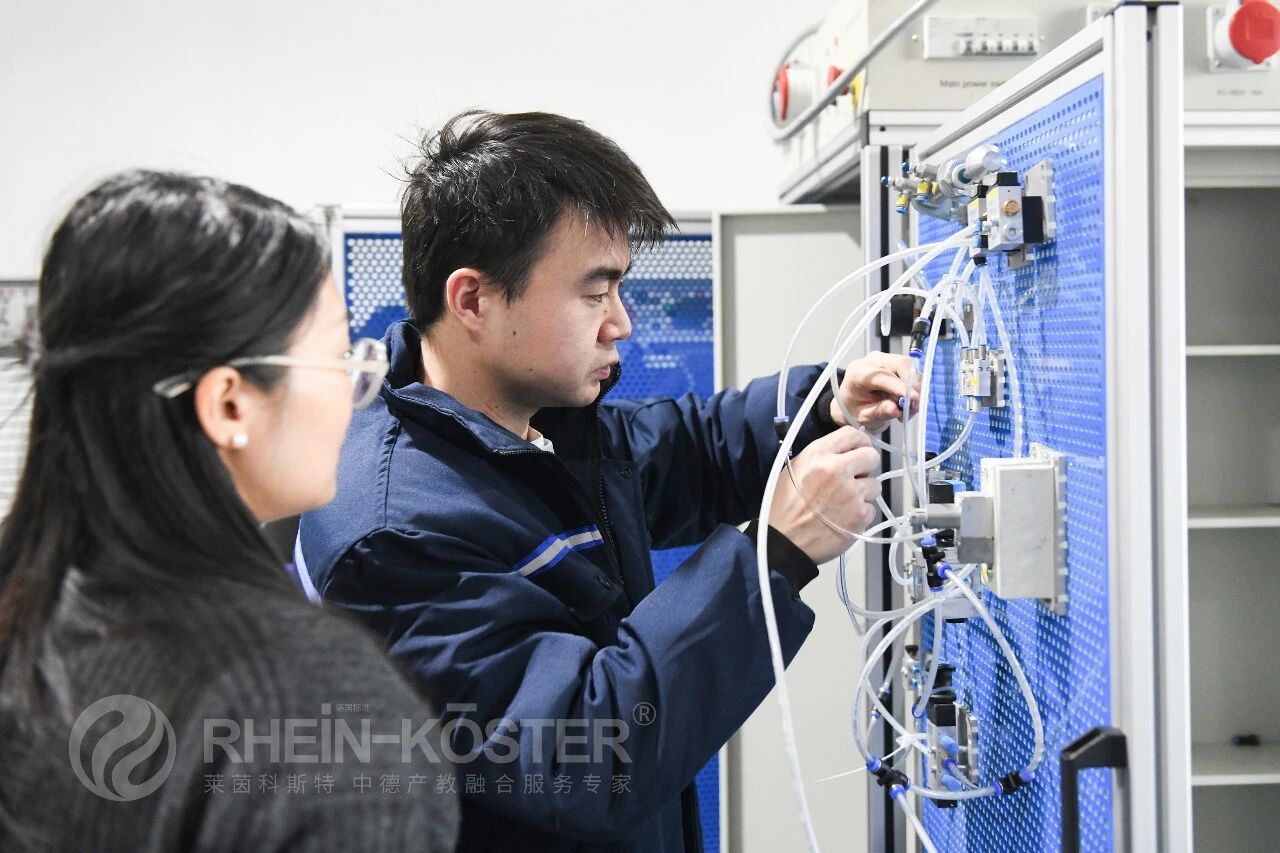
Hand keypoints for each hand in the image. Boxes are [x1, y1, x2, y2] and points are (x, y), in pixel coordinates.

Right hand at [769, 426, 881, 564]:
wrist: (783, 542)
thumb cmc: (783, 507)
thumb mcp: (795, 470)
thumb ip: (822, 457)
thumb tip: (846, 453)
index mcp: (818, 454)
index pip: (853, 434)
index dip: (860, 442)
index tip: (861, 450)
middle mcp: (836, 469)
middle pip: (872, 457)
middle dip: (866, 467)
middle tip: (856, 477)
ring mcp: (851, 493)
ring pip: (876, 485)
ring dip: (864, 493)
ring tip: (845, 503)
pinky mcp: (860, 515)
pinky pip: (871, 509)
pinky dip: (861, 515)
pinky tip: (844, 519)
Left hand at [830, 352, 921, 433]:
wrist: (854, 401)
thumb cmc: (856, 407)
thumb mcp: (863, 416)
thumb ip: (879, 412)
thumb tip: (895, 410)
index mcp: (857, 372)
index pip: (882, 376)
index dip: (900, 386)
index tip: (914, 398)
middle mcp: (872, 361)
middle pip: (900, 364)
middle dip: (912, 385)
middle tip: (914, 406)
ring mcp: (886, 360)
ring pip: (909, 367)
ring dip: (915, 389)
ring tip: (907, 409)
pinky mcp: (896, 363)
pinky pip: (912, 372)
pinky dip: (915, 388)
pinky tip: (907, 402)